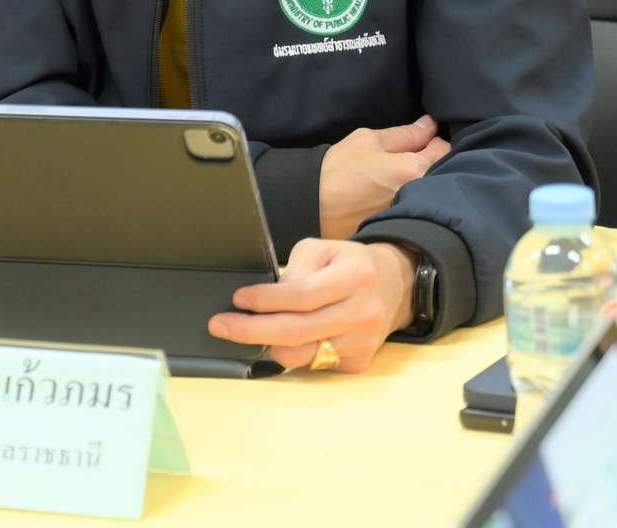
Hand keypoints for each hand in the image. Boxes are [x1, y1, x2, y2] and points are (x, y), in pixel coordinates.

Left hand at [208, 239, 417, 372]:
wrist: (396, 286)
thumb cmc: (352, 264)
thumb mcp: (323, 250)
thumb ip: (294, 270)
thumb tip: (265, 299)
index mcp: (354, 277)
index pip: (301, 296)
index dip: (265, 300)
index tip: (238, 300)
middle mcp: (361, 313)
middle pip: (297, 331)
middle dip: (252, 331)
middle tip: (220, 326)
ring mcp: (361, 342)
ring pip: (302, 354)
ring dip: (269, 345)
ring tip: (250, 331)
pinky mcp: (358, 362)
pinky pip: (314, 364)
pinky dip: (294, 352)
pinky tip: (287, 338)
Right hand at [319, 115, 447, 239]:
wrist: (312, 205)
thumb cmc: (339, 169)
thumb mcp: (369, 140)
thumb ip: (405, 133)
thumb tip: (430, 125)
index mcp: (416, 169)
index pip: (444, 148)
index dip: (432, 139)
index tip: (418, 140)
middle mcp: (421, 194)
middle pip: (441, 171)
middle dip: (430, 162)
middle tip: (406, 158)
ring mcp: (411, 213)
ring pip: (429, 190)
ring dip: (421, 181)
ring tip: (397, 177)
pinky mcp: (400, 227)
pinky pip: (415, 207)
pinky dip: (410, 200)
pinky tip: (391, 195)